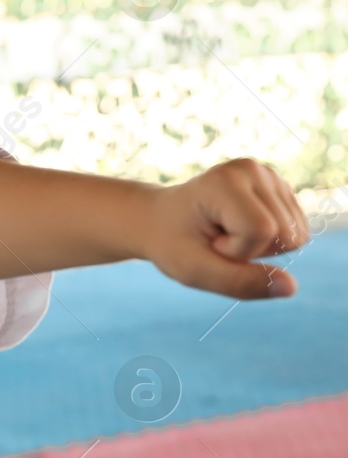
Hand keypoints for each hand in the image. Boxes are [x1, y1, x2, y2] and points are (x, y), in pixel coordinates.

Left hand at [145, 158, 309, 298]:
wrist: (160, 219)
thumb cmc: (173, 244)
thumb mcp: (195, 271)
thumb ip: (241, 282)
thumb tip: (291, 287)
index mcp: (225, 180)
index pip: (261, 230)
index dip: (237, 251)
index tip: (207, 241)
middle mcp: (252, 170)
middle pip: (286, 234)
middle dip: (251, 250)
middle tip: (215, 238)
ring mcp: (269, 176)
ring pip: (297, 235)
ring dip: (261, 246)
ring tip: (226, 233)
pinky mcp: (280, 188)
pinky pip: (298, 232)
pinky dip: (270, 241)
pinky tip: (241, 229)